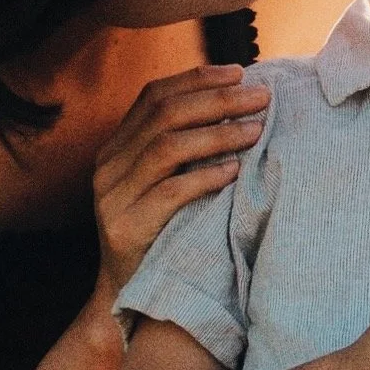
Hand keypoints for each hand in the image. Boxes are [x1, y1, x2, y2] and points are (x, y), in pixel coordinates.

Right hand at [92, 65, 270, 301]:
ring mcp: (113, 196)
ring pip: (167, 147)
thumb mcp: (163, 186)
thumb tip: (234, 108)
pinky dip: (205, 177)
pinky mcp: (126, 227)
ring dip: (218, 134)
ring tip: (256, 131)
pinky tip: (235, 171)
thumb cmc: (159, 236)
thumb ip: (180, 150)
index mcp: (115, 148)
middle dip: (217, 100)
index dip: (197, 79)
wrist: (128, 297)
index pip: (153, 96)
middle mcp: (108, 166)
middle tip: (261, 97)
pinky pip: (170, 192)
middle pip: (165, 115)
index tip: (239, 72)